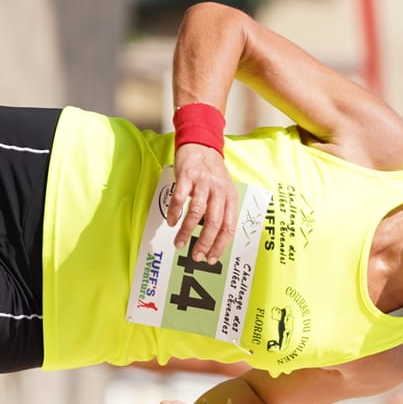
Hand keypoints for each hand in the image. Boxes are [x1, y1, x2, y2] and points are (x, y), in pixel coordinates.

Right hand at [170, 143, 237, 262]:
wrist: (201, 145)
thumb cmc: (211, 172)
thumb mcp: (223, 190)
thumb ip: (220, 210)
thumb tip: (212, 238)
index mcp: (230, 197)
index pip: (229, 226)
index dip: (220, 245)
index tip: (211, 258)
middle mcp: (219, 190)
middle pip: (214, 222)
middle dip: (204, 243)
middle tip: (196, 256)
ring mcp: (203, 183)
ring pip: (196, 213)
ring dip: (186, 231)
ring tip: (179, 243)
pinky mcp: (187, 176)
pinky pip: (180, 199)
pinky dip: (175, 213)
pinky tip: (171, 222)